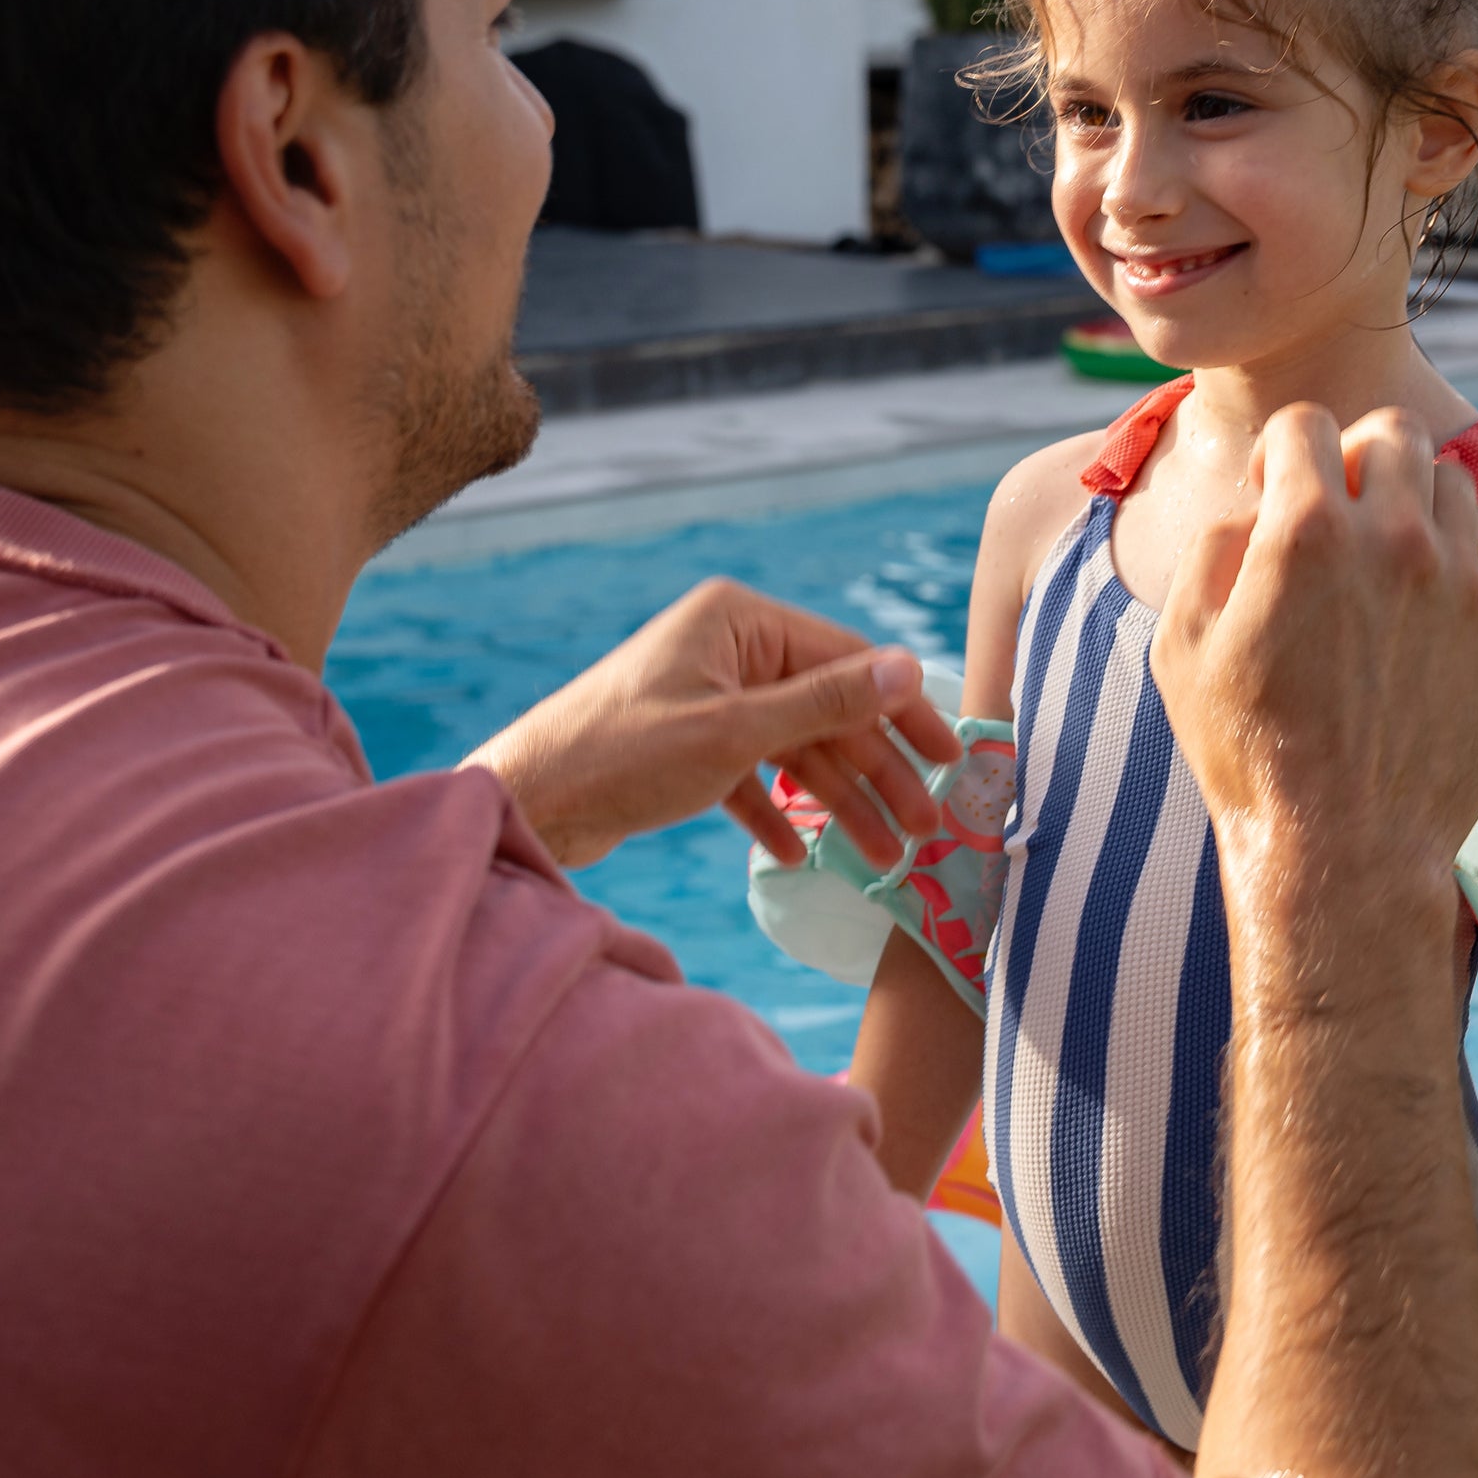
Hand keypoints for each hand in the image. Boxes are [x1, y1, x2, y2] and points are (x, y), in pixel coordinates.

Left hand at [465, 578, 958, 869]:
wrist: (527, 805)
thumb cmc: (624, 756)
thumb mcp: (736, 732)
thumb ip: (828, 703)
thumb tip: (908, 668)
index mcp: (739, 621)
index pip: (848, 660)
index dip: (904, 712)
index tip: (950, 760)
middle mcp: (726, 649)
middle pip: (826, 709)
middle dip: (876, 772)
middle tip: (924, 827)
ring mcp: (705, 696)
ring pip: (792, 749)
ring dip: (837, 802)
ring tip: (879, 856)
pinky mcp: (684, 745)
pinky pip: (750, 775)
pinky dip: (776, 812)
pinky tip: (801, 853)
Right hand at [1150, 406, 1477, 954]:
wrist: (1342, 853)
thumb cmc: (1246, 752)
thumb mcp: (1183, 643)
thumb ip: (1216, 545)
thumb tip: (1260, 501)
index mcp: (1306, 531)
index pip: (1304, 423)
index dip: (1278, 452)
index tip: (1272, 492)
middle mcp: (1395, 539)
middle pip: (1392, 431)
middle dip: (1355, 454)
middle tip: (1335, 509)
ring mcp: (1460, 583)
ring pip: (1449, 482)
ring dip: (1409, 502)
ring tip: (1380, 562)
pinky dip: (1445, 576)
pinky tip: (1412, 632)